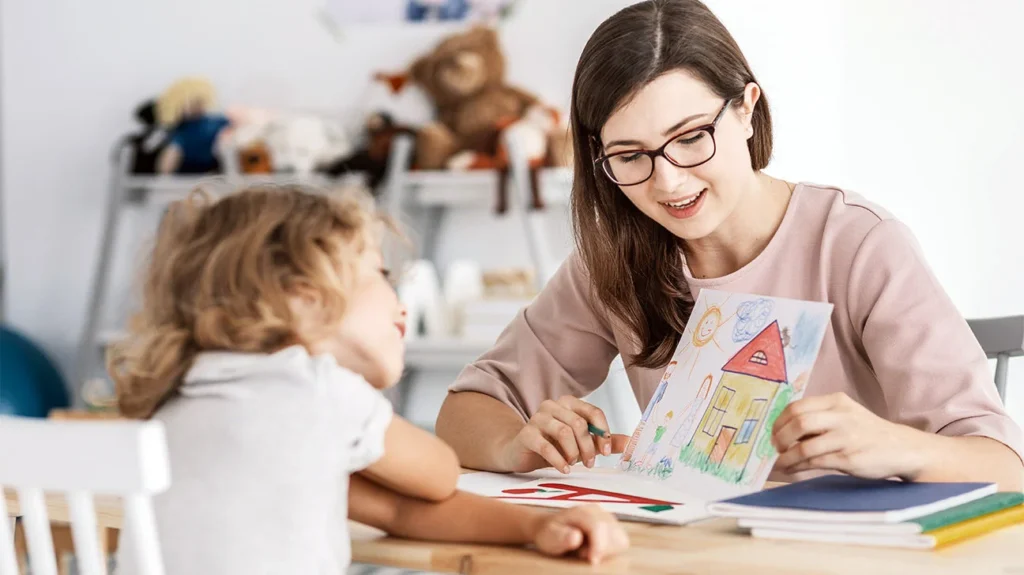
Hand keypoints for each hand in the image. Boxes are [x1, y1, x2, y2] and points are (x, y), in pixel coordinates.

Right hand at [502, 395, 630, 472]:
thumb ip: (604, 441)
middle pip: (579, 424)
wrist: (521, 453)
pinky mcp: (526, 434)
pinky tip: (564, 469)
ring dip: (573, 453)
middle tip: (590, 463)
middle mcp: (552, 406)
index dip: (603, 432)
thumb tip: (630, 443)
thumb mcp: (582, 444)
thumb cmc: (554, 446)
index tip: (607, 451)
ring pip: (564, 432)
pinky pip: (546, 446)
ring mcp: (537, 418)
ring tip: (573, 463)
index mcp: (569, 403)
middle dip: (588, 447)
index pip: (593, 412)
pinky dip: (558, 460)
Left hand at [531, 504, 629, 564]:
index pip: (599, 526)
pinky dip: (611, 550)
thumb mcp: (549, 536)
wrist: (550, 528)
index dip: (598, 546)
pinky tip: (595, 549)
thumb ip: (561, 537)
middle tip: (582, 553)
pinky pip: (621, 542)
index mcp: (582, 510)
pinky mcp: (613, 527)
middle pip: (614, 533)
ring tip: (588, 550)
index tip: (592, 561)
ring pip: (621, 539)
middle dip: (601, 549)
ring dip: (607, 550)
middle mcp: (598, 511)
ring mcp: (608, 517)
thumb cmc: (549, 533)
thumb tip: (576, 536)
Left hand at [772, 392, 926, 479]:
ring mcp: (846, 437)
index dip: (779, 421)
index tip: (772, 432)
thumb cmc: (866, 432)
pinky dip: (798, 466)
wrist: (902, 448)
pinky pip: (815, 462)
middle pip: (798, 422)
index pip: (797, 407)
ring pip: (804, 446)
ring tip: (780, 462)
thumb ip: (819, 418)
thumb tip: (782, 431)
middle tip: (774, 448)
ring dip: (786, 456)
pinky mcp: (849, 458)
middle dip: (780, 437)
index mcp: (836, 401)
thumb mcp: (845, 415)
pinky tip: (792, 469)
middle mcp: (841, 416)